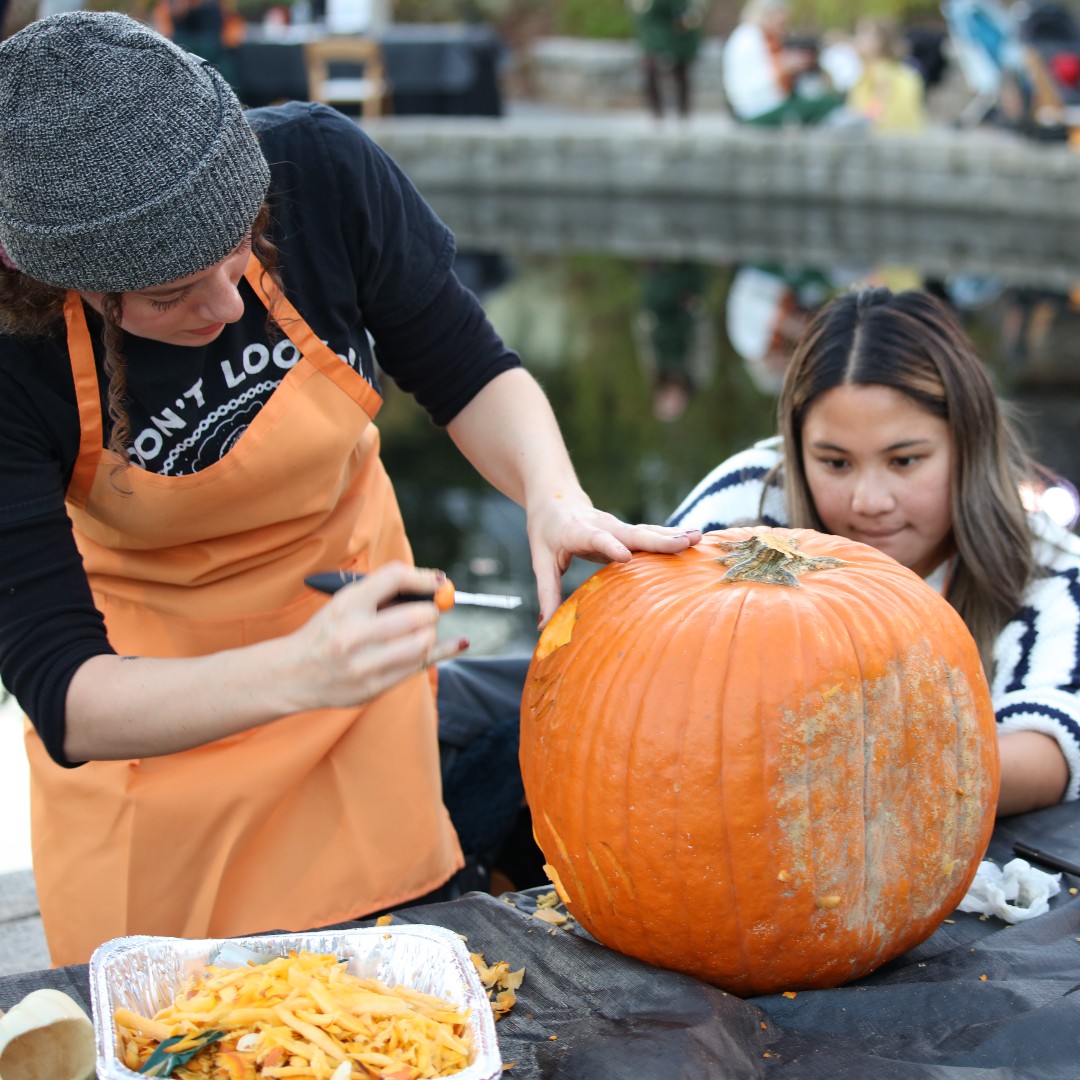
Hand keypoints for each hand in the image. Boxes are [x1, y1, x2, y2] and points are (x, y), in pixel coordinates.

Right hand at [290, 562, 468, 710]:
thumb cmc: (327, 632)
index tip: (438, 580)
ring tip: (422, 630)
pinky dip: (442, 651)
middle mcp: (354, 634)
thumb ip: (382, 593)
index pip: (394, 578)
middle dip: (431, 610)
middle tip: (428, 610)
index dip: (423, 577)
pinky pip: (420, 667)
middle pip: (417, 614)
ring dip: (431, 633)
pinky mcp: (373, 688)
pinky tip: (459, 643)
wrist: (292, 674)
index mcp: (345, 605)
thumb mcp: (344, 602)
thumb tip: (434, 585)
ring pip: (422, 643)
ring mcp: (364, 665)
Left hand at [527, 492, 701, 625]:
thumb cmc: (546, 531)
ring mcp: (617, 525)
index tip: (625, 557)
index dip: (610, 547)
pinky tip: (695, 538)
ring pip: (646, 531)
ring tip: (697, 538)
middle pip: (631, 533)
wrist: (555, 499)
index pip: (595, 539)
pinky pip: (650, 533)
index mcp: (577, 531)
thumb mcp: (540, 560)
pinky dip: (672, 536)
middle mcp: (602, 525)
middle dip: (657, 539)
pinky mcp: (627, 530)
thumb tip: (545, 627)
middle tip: (683, 543)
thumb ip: (547, 592)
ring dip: (672, 535)